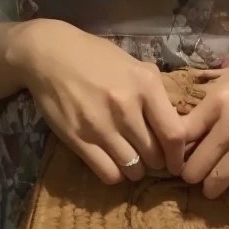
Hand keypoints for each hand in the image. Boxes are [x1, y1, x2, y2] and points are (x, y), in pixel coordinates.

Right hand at [11, 18, 188, 186]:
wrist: (49, 54)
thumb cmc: (94, 56)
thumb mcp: (133, 64)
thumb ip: (154, 92)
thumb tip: (176, 123)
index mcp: (145, 84)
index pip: (174, 134)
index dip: (179, 156)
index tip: (176, 163)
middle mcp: (126, 107)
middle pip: (155, 155)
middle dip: (156, 162)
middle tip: (150, 158)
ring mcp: (101, 125)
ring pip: (133, 168)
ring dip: (136, 169)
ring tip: (131, 159)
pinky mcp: (79, 139)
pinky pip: (108, 174)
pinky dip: (115, 174)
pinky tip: (112, 162)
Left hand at [179, 43, 228, 197]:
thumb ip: (206, 100)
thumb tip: (179, 120)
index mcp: (217, 100)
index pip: (180, 136)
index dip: (173, 150)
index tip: (176, 155)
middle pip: (195, 166)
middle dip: (190, 174)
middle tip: (193, 173)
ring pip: (217, 181)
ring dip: (211, 185)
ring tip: (212, 182)